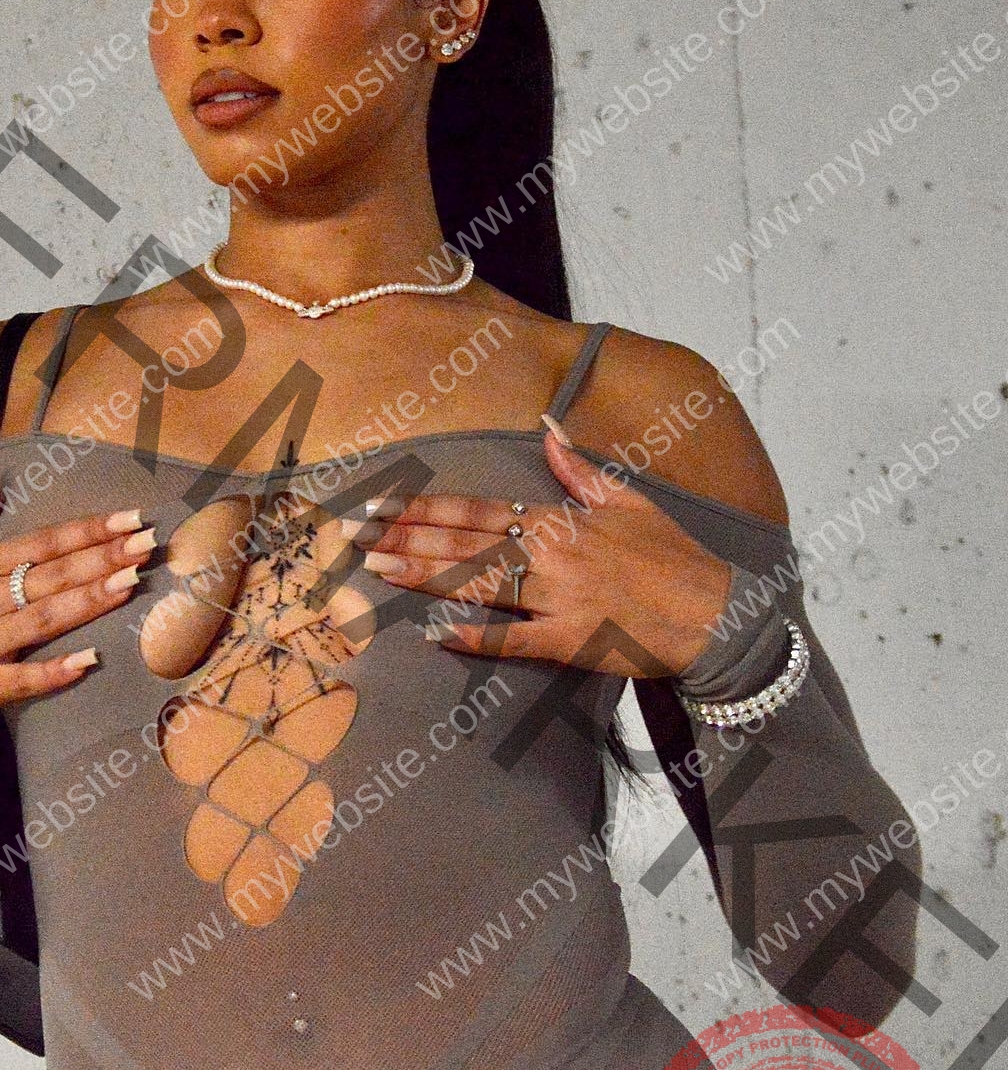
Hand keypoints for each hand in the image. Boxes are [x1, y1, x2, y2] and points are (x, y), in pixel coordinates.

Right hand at [0, 450, 155, 727]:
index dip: (89, 530)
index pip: (42, 542)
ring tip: (132, 584)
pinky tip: (90, 661)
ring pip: (44, 619)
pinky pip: (21, 679)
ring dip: (90, 601)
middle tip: (150, 544)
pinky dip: (55, 672)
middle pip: (52, 575)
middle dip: (104, 558)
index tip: (130, 517)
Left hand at [343, 425, 731, 678]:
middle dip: (403, 537)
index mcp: (559, 520)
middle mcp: (552, 555)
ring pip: (478, 585)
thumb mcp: (629, 501)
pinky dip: (477, 641)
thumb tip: (549, 427)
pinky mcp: (571, 642)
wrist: (716, 613)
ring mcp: (559, 599)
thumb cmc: (673, 559)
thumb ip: (579, 469)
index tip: (379, 504)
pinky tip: (436, 638)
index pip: (475, 510)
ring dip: (424, 577)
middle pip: (463, 543)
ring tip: (376, 570)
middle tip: (352, 535)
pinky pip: (515, 641)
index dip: (422, 507)